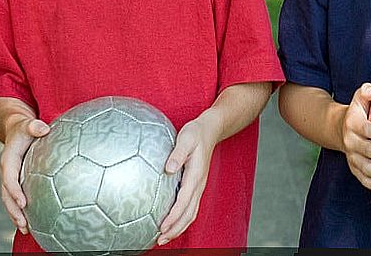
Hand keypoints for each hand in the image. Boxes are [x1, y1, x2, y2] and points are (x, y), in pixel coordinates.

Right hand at [0, 115, 49, 233]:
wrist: (17, 130)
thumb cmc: (25, 129)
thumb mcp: (28, 125)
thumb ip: (34, 126)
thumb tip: (43, 128)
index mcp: (8, 160)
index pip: (9, 178)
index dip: (14, 191)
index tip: (24, 203)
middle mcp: (7, 172)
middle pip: (6, 195)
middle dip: (13, 210)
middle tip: (24, 224)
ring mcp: (9, 179)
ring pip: (9, 201)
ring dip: (15, 215)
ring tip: (26, 229)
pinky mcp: (15, 183)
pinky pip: (15, 199)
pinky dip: (19, 212)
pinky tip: (30, 224)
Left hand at [157, 115, 215, 245]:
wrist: (210, 130)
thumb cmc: (196, 133)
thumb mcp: (186, 138)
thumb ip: (177, 153)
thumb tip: (168, 168)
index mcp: (195, 176)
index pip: (184, 201)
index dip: (173, 216)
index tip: (162, 227)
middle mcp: (198, 185)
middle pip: (188, 214)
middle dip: (175, 229)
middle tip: (160, 240)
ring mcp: (198, 186)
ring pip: (190, 213)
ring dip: (178, 227)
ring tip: (164, 237)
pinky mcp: (196, 185)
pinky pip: (190, 207)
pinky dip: (181, 219)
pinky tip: (171, 222)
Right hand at [341, 82, 370, 194]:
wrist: (338, 128)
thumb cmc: (358, 112)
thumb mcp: (359, 98)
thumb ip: (365, 92)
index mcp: (353, 123)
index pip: (365, 129)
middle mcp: (350, 141)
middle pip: (365, 149)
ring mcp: (352, 155)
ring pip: (363, 167)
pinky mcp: (354, 166)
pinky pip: (361, 177)